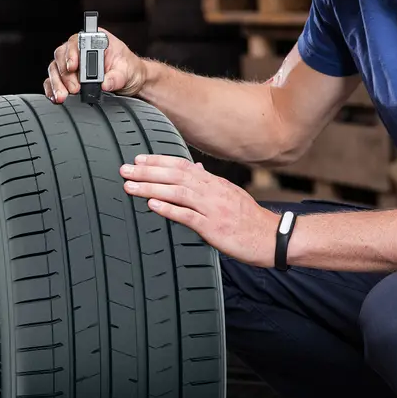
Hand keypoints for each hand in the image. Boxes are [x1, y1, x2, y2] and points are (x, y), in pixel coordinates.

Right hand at [44, 28, 146, 103]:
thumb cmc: (129, 69)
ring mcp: (73, 62)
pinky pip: (54, 80)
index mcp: (95, 39)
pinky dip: (52, 89)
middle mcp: (81, 49)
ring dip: (57, 83)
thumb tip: (105, 83)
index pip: (77, 42)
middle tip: (74, 88)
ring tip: (62, 96)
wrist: (132, 81)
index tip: (73, 66)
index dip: (72, 53)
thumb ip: (116, 77)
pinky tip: (54, 97)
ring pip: (55, 69)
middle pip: (62, 55)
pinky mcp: (69, 77)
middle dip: (65, 74)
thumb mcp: (127, 71)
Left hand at [120, 154, 280, 266]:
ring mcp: (213, 209)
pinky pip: (188, 217)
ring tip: (129, 186)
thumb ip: (211, 183)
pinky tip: (152, 206)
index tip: (139, 159)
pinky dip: (169, 209)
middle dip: (147, 172)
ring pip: (177, 193)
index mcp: (215, 183)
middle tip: (125, 169)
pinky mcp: (214, 228)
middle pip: (175, 175)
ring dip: (151, 188)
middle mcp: (212, 191)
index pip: (182, 165)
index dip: (159, 161)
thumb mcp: (231, 195)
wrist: (271, 238)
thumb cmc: (250, 219)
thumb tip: (197, 168)